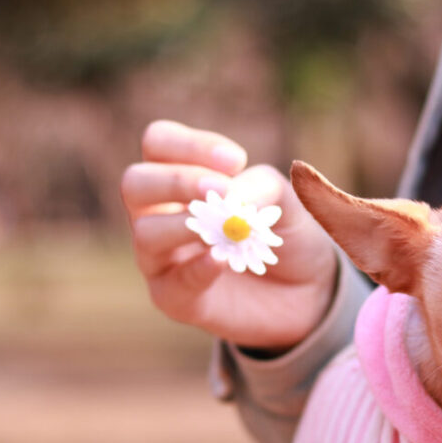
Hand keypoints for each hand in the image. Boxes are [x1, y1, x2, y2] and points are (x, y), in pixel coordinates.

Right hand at [122, 120, 336, 350]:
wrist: (307, 291)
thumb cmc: (285, 233)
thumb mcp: (286, 199)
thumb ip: (260, 187)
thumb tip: (229, 192)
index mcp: (180, 178)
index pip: (158, 143)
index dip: (189, 145)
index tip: (237, 160)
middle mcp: (159, 214)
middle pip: (135, 183)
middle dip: (176, 180)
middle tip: (220, 189)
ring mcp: (162, 258)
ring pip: (145, 233)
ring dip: (184, 225)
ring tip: (226, 227)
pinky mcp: (176, 299)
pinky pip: (172, 285)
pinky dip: (197, 269)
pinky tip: (223, 259)